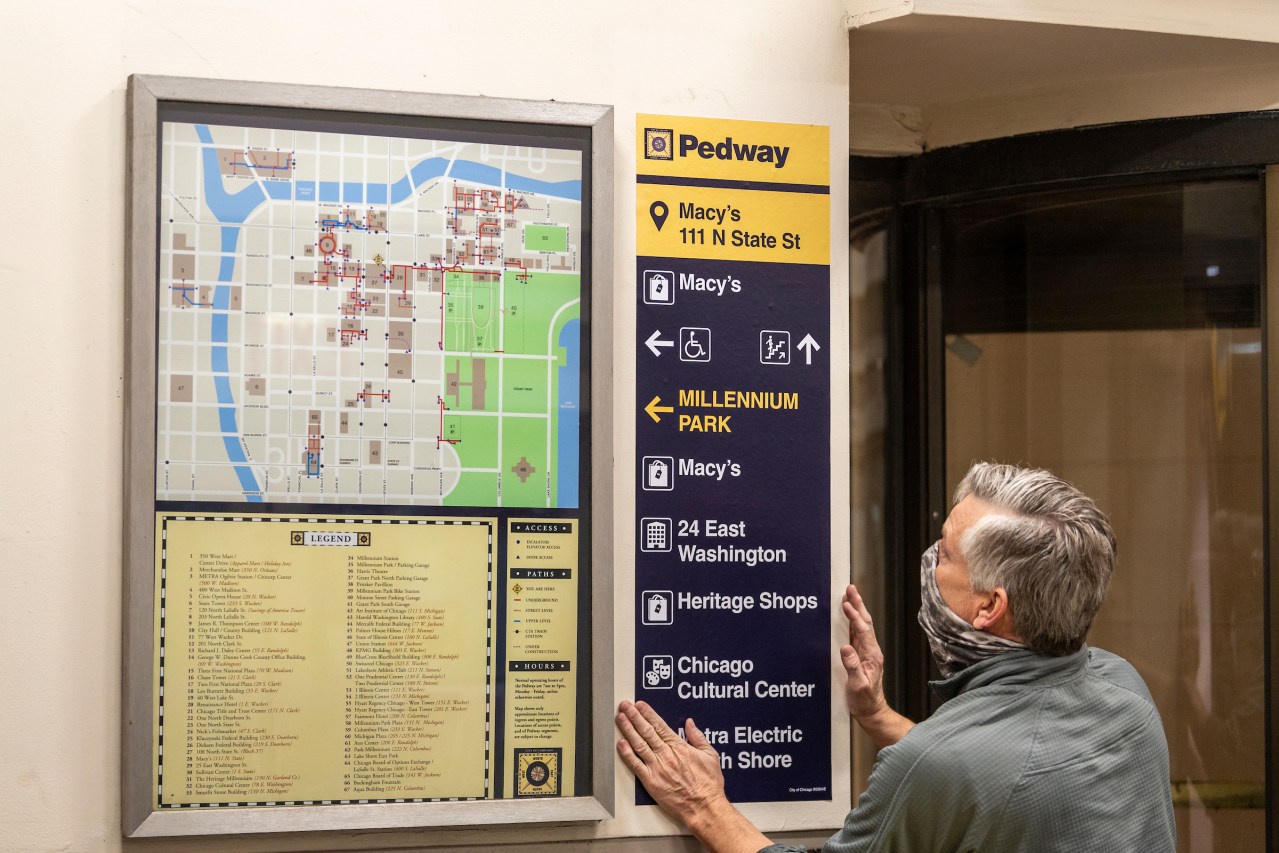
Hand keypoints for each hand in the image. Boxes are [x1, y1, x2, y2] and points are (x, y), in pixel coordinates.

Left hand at [615, 701, 771, 852]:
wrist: (704, 807)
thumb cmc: (708, 785)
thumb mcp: (711, 756)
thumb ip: (698, 737)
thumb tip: (690, 724)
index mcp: (680, 747)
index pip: (660, 725)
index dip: (648, 713)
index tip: (639, 705)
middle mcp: (666, 755)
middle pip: (646, 731)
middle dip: (634, 716)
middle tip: (625, 706)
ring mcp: (657, 768)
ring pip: (639, 744)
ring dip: (628, 729)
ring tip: (620, 718)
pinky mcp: (651, 782)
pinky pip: (636, 765)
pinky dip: (627, 754)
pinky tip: (621, 744)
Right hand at [841, 583, 886, 719]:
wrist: (871, 711)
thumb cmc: (865, 701)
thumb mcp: (858, 686)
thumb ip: (852, 666)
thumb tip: (845, 647)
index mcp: (872, 655)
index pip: (863, 630)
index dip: (854, 616)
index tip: (846, 604)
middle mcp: (871, 651)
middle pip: (865, 622)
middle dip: (858, 604)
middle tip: (850, 589)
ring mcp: (866, 652)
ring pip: (861, 626)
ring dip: (855, 610)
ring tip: (848, 596)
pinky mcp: (860, 656)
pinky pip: (856, 634)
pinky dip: (851, 621)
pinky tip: (846, 616)